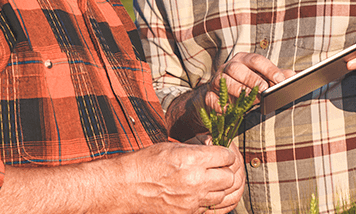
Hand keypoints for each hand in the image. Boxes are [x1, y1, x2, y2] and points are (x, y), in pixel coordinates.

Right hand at [113, 141, 243, 213]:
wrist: (126, 187)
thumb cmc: (145, 163)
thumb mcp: (172, 147)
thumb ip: (196, 149)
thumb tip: (214, 148)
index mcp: (191, 160)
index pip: (226, 156)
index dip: (226, 153)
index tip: (222, 153)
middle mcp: (195, 181)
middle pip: (229, 178)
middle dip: (226, 170)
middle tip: (218, 167)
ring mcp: (192, 200)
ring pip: (222, 195)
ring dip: (219, 187)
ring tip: (208, 180)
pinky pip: (209, 208)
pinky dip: (208, 200)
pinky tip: (201, 193)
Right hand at [204, 52, 294, 111]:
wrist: (218, 96)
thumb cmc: (245, 85)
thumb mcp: (261, 78)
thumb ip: (276, 76)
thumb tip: (294, 75)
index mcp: (243, 59)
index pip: (256, 60)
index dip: (269, 69)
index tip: (280, 80)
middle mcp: (228, 67)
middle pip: (238, 69)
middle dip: (253, 79)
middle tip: (265, 90)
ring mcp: (217, 80)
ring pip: (225, 81)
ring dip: (239, 91)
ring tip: (251, 101)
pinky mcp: (208, 95)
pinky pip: (212, 98)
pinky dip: (220, 104)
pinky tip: (230, 110)